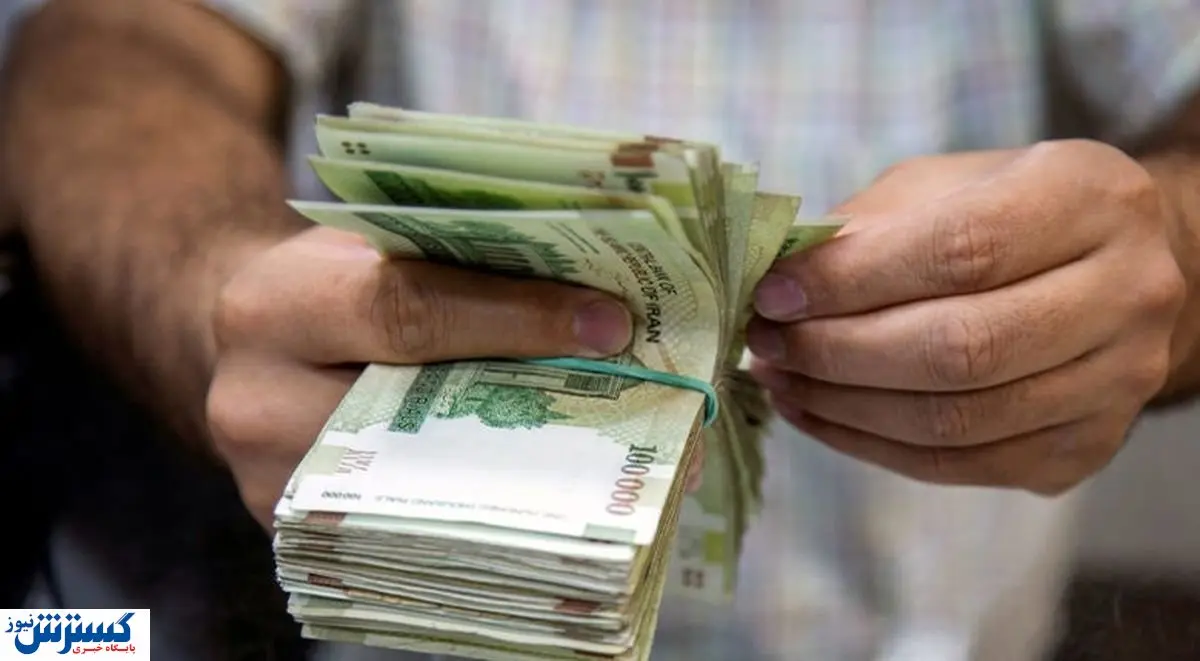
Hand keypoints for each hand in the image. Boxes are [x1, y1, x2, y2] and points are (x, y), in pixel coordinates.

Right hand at [206, 226, 652, 528]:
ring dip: (536, 473)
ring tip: (625, 458)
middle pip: (424, 417)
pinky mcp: (307, 534)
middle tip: (646, 407)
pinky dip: (494, 506)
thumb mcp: (376, 246)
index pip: (408, 311)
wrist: (253, 342)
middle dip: (544, 410)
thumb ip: (460, 266)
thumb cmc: (331, 281)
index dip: (516, 319)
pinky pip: (412, 524)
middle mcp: (258, 406)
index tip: (610, 326)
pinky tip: (562, 490)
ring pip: (428, 489)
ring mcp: (275, 485)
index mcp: (278, 308)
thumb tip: (598, 303)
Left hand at [747, 140, 1186, 493]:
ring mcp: (1115, 384)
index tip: (773, 294)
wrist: (1111, 275)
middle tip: (765, 341)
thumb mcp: (942, 186)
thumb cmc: (1005, 214)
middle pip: (962, 348)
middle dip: (838, 351)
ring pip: (955, 420)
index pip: (962, 250)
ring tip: (778, 376)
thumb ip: (869, 227)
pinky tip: (815, 412)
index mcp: (1089, 198)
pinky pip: (957, 466)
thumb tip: (778, 281)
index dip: (853, 280)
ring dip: (843, 405)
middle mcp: (1126, 293)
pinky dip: (868, 444)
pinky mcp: (1082, 451)